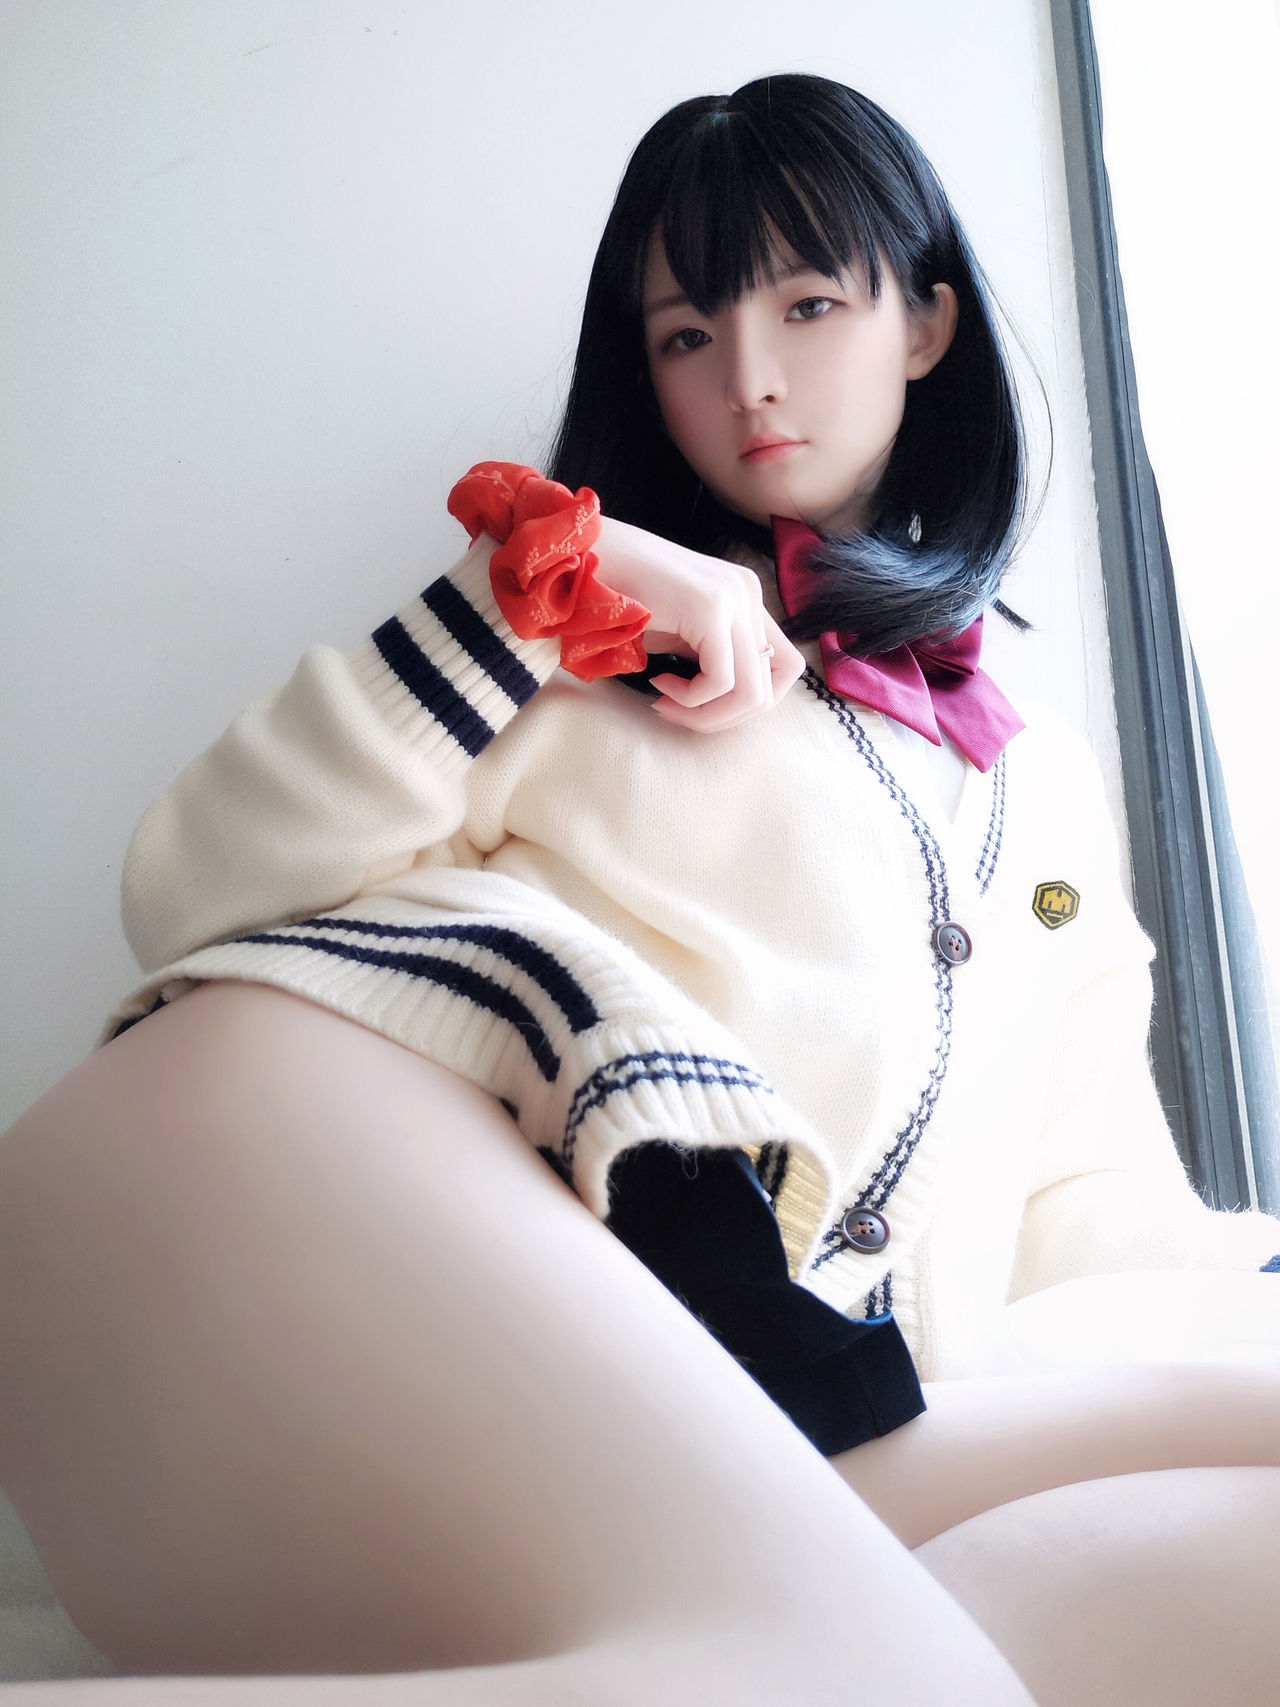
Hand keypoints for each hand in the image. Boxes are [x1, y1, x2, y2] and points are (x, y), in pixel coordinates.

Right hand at [595, 516, 805, 732]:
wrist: (585, 559)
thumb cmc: (622, 598)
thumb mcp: (680, 634)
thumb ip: (713, 660)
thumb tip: (734, 707)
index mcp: (747, 598)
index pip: (786, 667)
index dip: (749, 704)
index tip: (701, 706)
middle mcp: (749, 593)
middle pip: (773, 688)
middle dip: (723, 718)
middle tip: (677, 711)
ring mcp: (734, 597)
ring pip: (752, 694)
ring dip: (705, 715)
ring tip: (666, 701)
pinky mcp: (711, 608)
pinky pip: (720, 683)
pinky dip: (689, 699)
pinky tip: (658, 683)